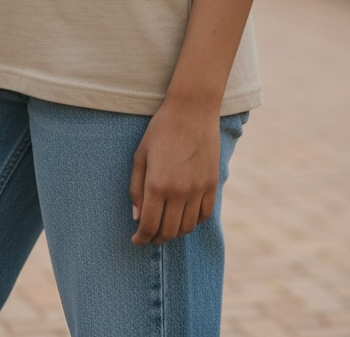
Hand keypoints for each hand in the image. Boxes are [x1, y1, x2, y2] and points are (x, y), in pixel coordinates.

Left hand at [129, 98, 220, 244]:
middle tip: (149, 237)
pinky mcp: (213, 184)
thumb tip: (136, 217)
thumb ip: (136, 188)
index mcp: (157, 184)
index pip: (149, 225)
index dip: (141, 238)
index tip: (136, 240)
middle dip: (156, 239)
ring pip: (187, 227)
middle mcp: (179, 191)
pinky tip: (184, 217)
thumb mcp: (141, 155)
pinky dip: (194, 222)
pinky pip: (204, 215)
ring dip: (175, 233)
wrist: (193, 110)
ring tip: (166, 228)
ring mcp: (198, 189)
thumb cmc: (161, 129)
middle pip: (169, 231)